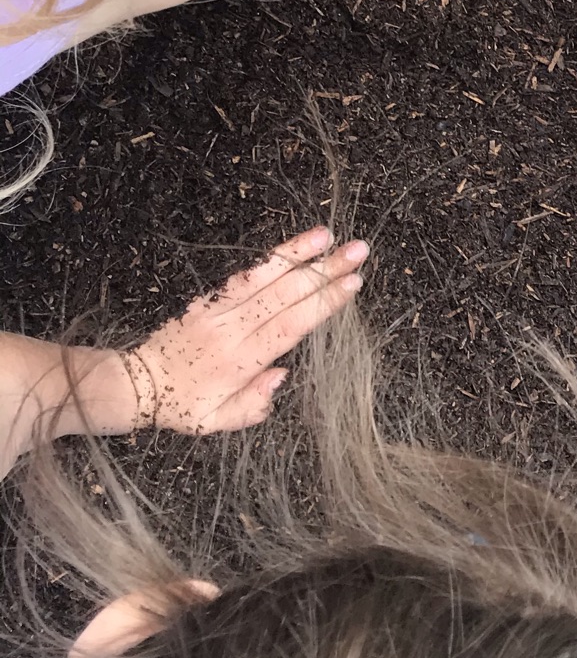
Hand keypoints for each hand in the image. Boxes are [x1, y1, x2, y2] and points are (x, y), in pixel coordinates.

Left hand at [106, 227, 367, 437]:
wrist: (136, 383)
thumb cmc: (182, 405)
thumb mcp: (217, 422)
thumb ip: (253, 405)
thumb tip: (281, 374)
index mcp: (239, 362)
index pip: (290, 326)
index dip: (322, 302)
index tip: (353, 283)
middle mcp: (231, 329)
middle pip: (285, 294)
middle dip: (324, 271)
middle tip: (358, 250)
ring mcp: (217, 309)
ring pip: (263, 276)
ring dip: (298, 254)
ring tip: (328, 235)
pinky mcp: (207, 298)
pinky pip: (243, 274)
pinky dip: (271, 257)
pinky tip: (293, 245)